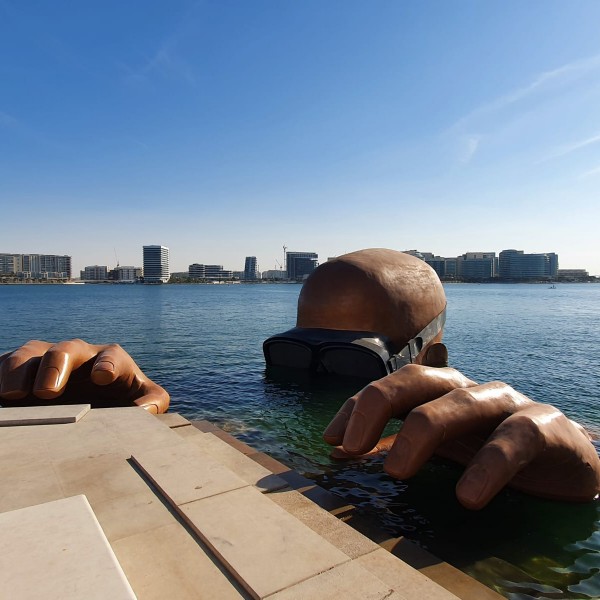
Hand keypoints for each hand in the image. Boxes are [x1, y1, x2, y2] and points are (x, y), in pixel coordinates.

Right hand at [0, 339, 169, 413]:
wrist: (92, 401)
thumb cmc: (120, 399)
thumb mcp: (142, 400)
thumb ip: (153, 402)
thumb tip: (146, 411)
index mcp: (112, 361)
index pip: (112, 356)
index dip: (108, 364)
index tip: (103, 377)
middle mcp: (78, 355)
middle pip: (67, 349)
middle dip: (57, 366)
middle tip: (48, 391)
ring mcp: (47, 359)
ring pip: (31, 353)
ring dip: (20, 370)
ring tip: (13, 393)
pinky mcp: (21, 369)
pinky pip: (5, 364)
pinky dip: (0, 375)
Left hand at [323, 364, 599, 509]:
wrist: (563, 460)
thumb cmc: (489, 450)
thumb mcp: (437, 447)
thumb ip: (394, 444)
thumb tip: (339, 451)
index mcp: (438, 392)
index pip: (389, 387)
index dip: (356, 408)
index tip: (330, 440)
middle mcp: (466, 389)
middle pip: (416, 380)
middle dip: (378, 406)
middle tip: (351, 447)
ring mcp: (504, 402)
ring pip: (459, 403)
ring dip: (422, 433)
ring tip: (395, 472)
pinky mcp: (544, 425)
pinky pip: (514, 438)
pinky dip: (489, 464)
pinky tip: (468, 495)